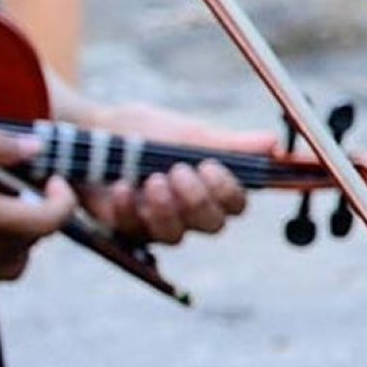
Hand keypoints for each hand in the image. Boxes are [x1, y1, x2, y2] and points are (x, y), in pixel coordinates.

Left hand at [78, 103, 272, 244]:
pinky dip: (131, 208)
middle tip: (178, 171)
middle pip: (213, 226)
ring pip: (176, 236)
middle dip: (197, 201)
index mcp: (210, 187)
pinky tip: (124, 186)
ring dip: (166, 209)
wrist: (93, 131)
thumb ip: (229, 144)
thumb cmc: (145, 130)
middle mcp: (189, 211)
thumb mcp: (188, 133)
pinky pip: (136, 231)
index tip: (210, 165)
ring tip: (152, 179)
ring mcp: (158, 223)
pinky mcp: (126, 229)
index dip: (228, 191)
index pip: (237, 204)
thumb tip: (273, 143)